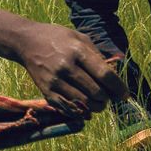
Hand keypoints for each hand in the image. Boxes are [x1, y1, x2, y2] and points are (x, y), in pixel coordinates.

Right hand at [9, 21, 123, 113]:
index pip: (105, 75)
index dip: (119, 88)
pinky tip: (86, 108)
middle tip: (109, 97)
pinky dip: (82, 112)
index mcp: (77, 50)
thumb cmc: (57, 38)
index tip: (124, 95)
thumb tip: (114, 76)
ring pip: (85, 104)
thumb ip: (97, 55)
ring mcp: (55, 80)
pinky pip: (69, 109)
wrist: (26, 41)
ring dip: (96, 106)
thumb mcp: (79, 37)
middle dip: (108, 98)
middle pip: (97, 92)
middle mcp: (66, 66)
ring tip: (98, 102)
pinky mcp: (46, 91)